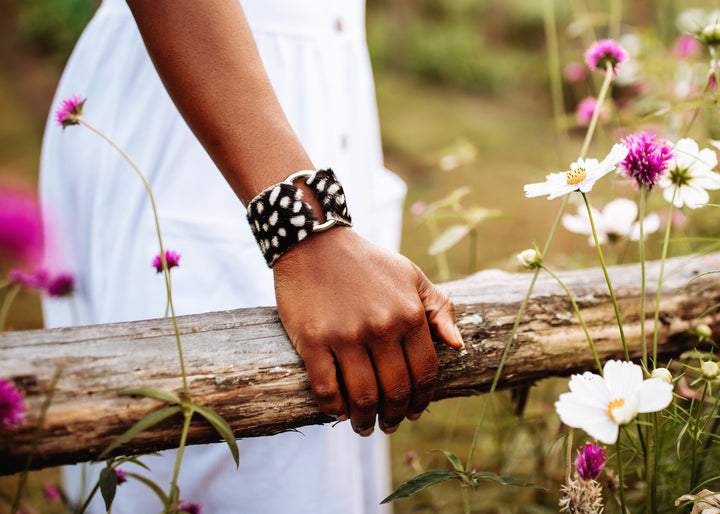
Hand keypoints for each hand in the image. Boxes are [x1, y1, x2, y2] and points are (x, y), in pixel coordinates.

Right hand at [273, 227, 463, 435]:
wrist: (315, 242)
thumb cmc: (367, 262)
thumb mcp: (411, 275)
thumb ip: (439, 308)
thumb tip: (458, 347)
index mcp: (409, 314)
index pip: (424, 373)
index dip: (421, 400)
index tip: (414, 412)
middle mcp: (381, 328)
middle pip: (395, 390)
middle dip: (394, 417)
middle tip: (388, 425)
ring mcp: (345, 335)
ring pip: (363, 396)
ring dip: (365, 420)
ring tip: (363, 425)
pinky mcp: (312, 340)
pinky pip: (326, 388)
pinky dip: (334, 409)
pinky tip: (337, 413)